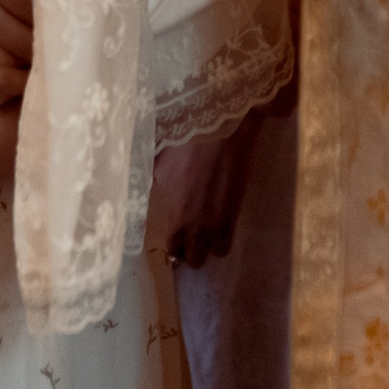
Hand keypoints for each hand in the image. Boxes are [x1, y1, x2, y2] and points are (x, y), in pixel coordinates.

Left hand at [153, 111, 264, 265]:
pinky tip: (221, 228)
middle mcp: (190, 224)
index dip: (174, 244)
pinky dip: (222, 241)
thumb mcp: (159, 162)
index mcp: (170, 210)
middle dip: (190, 251)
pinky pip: (226, 244)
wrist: (221, 130)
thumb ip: (158, 185)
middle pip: (191, 257)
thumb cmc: (186, 140)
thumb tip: (156, 190)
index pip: (170, 247)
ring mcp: (212, 223)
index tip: (177, 237)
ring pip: (210, 255)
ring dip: (208, 247)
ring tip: (208, 233)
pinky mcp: (232, 216)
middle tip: (192, 237)